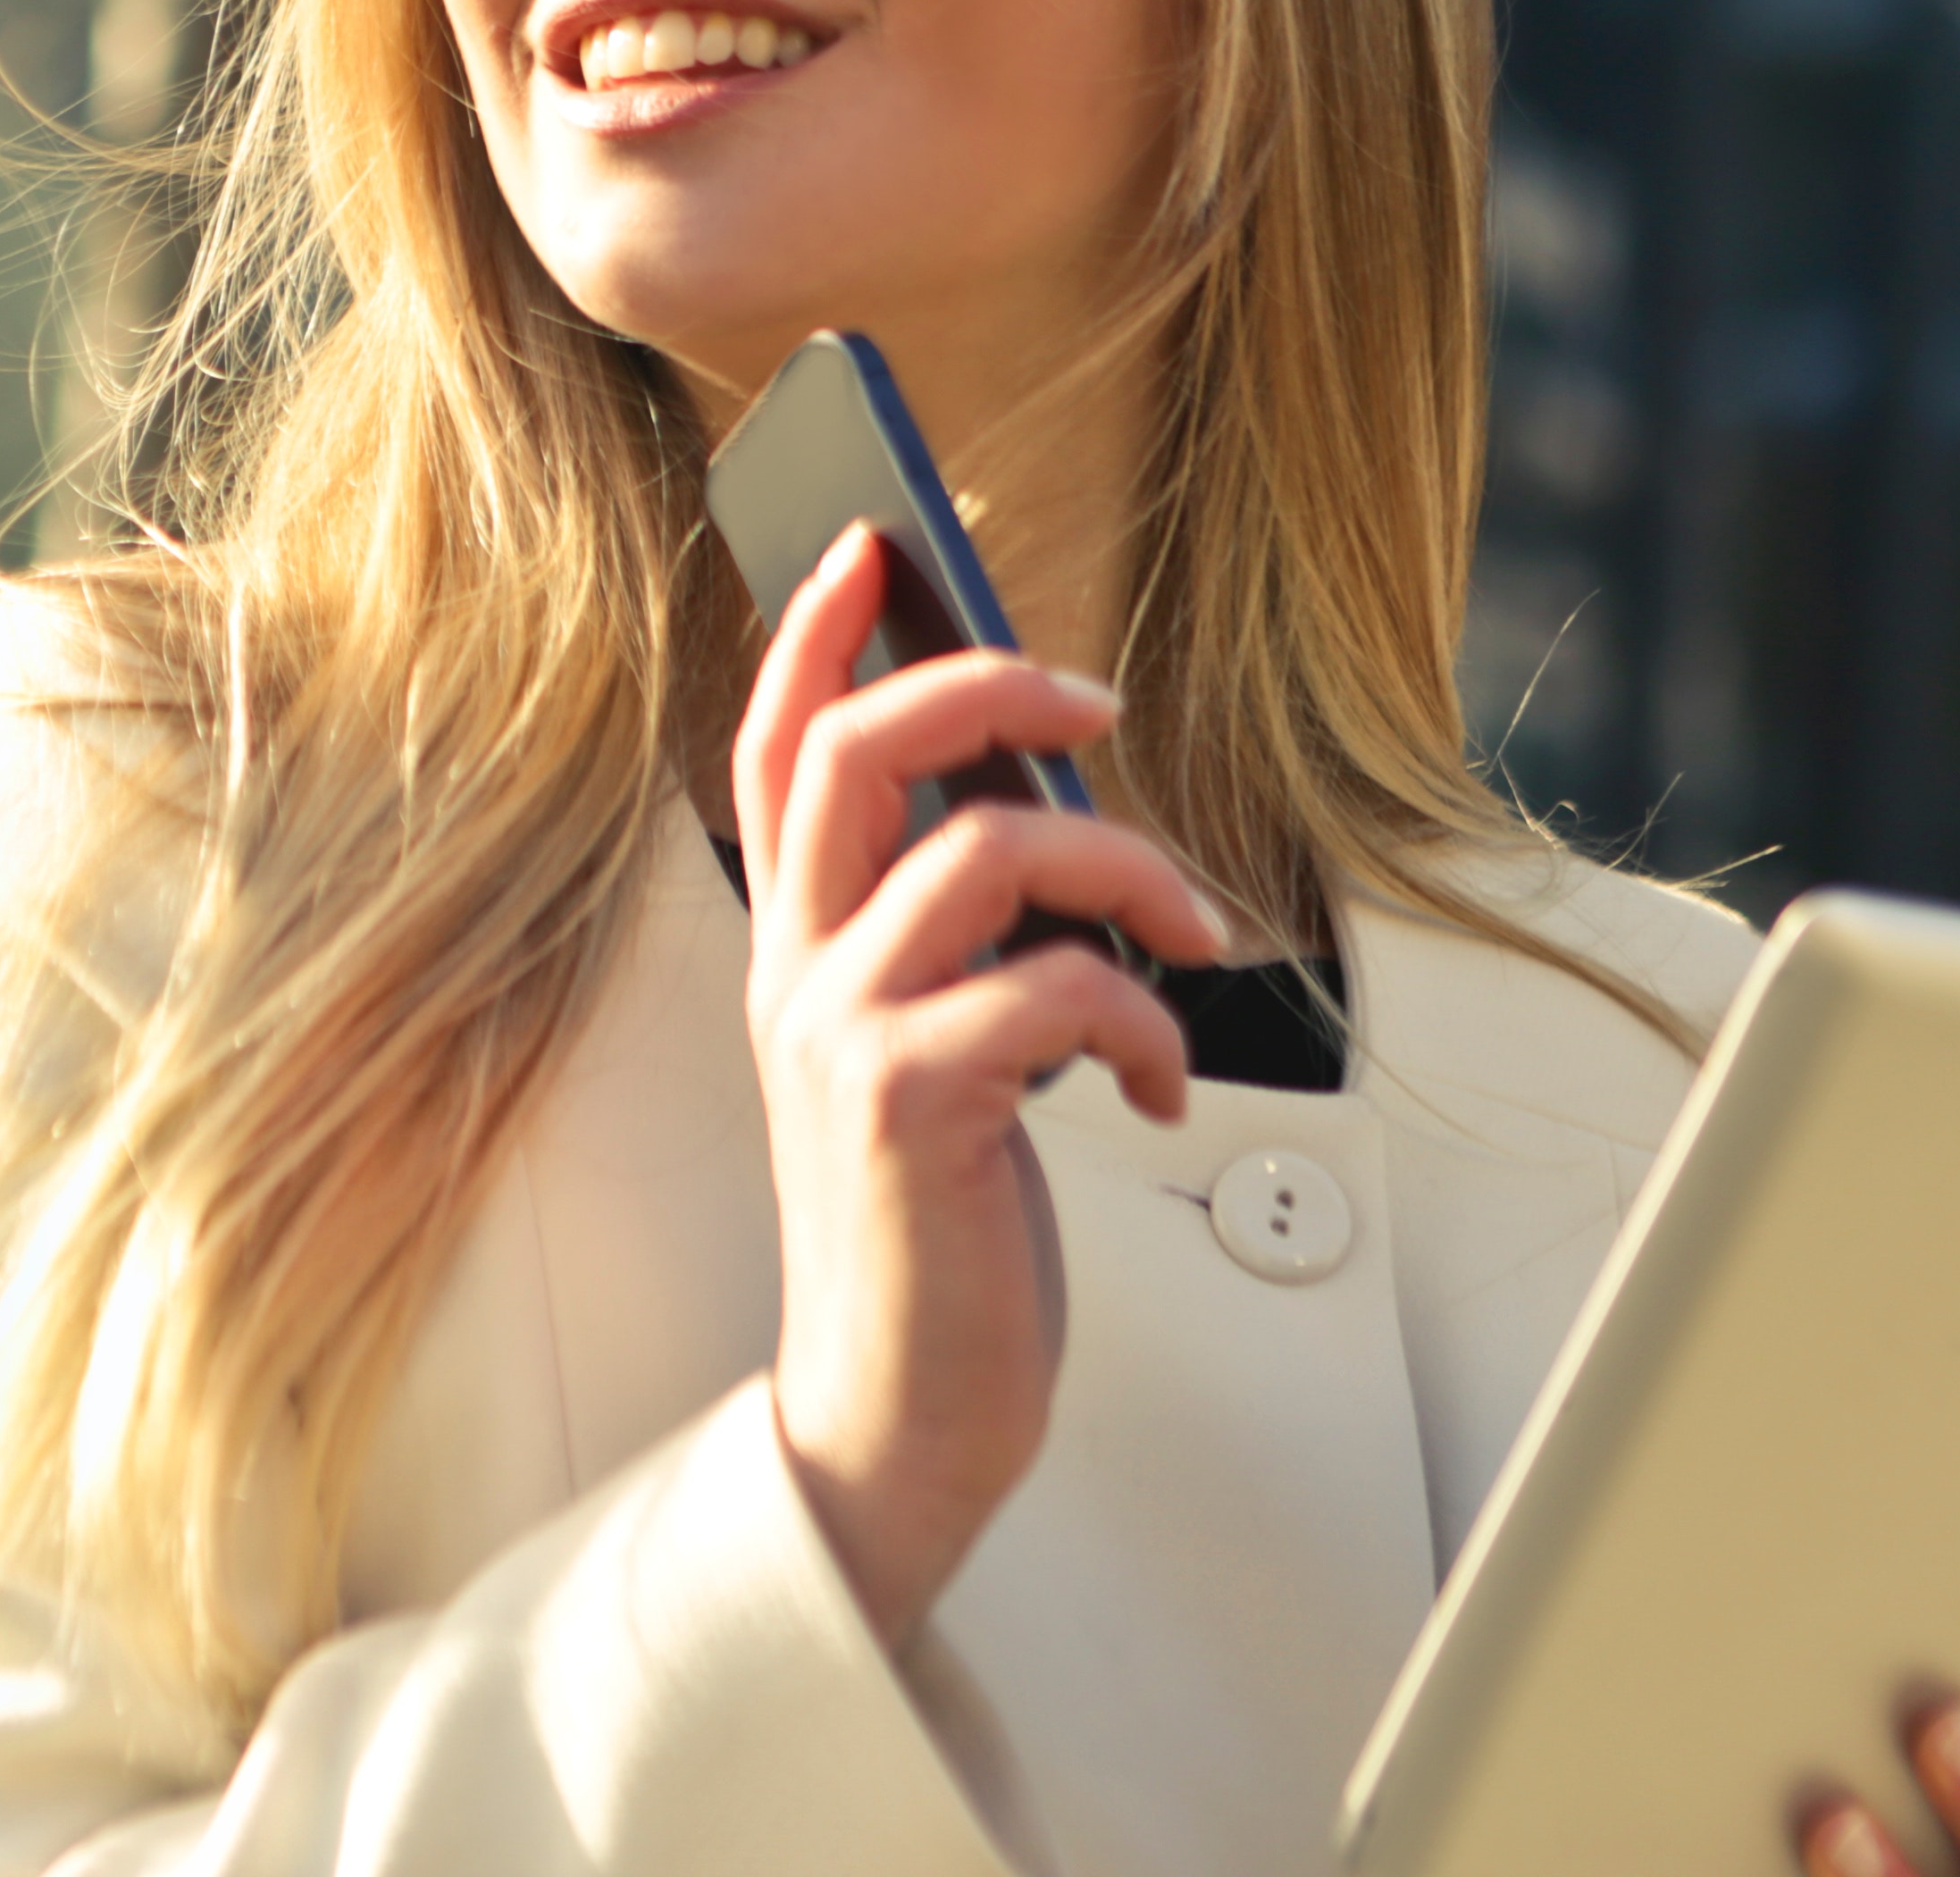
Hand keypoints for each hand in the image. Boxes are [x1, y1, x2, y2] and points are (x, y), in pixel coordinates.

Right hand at [733, 523, 1226, 1647]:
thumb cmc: (929, 1229)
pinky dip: (1146, 1021)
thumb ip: (949, 937)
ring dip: (1125, 868)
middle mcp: (797, 973)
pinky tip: (1161, 1083)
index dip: (812, 636)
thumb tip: (1046, 808)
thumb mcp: (926, 1051)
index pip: (771, 751)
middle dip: (983, 683)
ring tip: (1188, 935)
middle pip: (853, 749)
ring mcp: (843, 1032)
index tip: (873, 547)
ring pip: (982, 848)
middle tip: (1091, 697)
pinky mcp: (910, 1104)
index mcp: (796, 950)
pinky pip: (1055, 989)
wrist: (897, 1413)